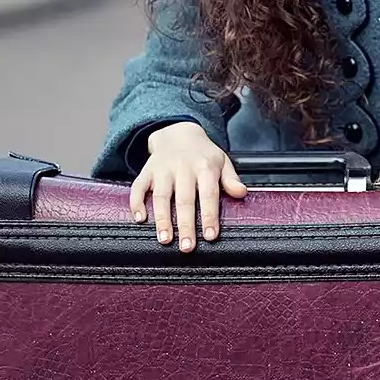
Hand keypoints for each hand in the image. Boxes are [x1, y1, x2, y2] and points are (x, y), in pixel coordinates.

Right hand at [130, 122, 247, 251]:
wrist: (178, 132)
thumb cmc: (203, 154)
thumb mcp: (222, 162)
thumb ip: (231, 179)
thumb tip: (242, 193)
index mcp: (205, 167)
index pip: (208, 194)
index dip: (209, 216)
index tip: (210, 236)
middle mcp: (183, 168)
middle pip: (184, 200)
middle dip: (185, 225)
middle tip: (187, 247)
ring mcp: (163, 169)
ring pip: (161, 196)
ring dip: (162, 220)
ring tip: (165, 240)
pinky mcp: (147, 171)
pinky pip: (138, 187)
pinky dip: (137, 203)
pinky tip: (140, 219)